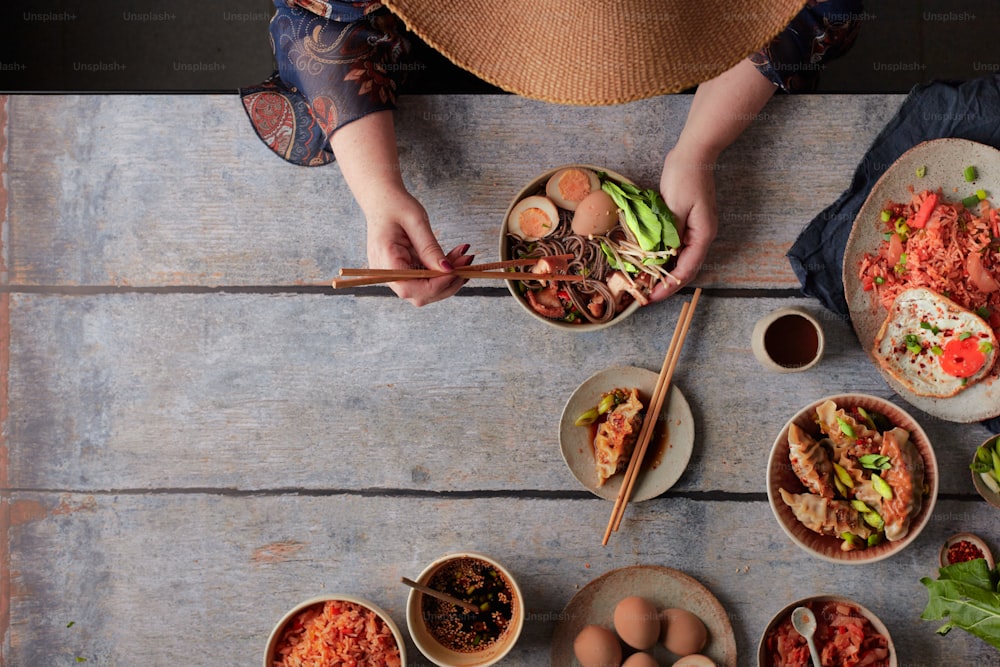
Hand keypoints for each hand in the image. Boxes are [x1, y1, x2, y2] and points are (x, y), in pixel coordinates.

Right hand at [365, 188, 473, 305]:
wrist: (382, 200)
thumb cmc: (396, 206)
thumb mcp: (416, 222)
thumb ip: (430, 248)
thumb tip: (448, 270)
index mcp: (385, 260)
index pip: (411, 287)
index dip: (437, 284)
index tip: (458, 270)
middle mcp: (387, 273)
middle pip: (421, 294)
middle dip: (448, 282)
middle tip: (468, 261)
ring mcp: (395, 275)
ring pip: (426, 289)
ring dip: (449, 278)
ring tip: (465, 257)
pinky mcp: (404, 271)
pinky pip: (426, 279)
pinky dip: (443, 272)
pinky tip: (456, 258)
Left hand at [649, 144, 718, 301]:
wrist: (692, 154)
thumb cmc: (685, 177)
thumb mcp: (675, 206)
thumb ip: (668, 233)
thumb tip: (659, 256)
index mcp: (702, 235)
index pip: (686, 270)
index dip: (668, 287)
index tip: (651, 297)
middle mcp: (700, 236)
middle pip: (683, 269)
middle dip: (664, 284)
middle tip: (643, 296)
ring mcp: (693, 230)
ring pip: (677, 260)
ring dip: (660, 272)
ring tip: (642, 283)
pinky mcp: (683, 223)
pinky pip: (672, 247)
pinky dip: (660, 257)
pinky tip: (646, 262)